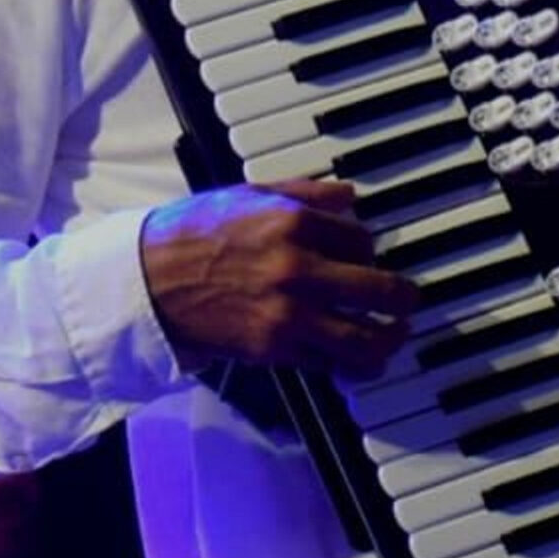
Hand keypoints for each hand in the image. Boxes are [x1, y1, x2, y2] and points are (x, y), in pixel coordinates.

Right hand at [139, 178, 416, 376]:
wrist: (150, 281)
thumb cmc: (193, 234)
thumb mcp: (248, 195)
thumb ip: (305, 192)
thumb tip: (350, 195)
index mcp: (292, 223)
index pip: (361, 239)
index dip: (368, 249)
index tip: (366, 255)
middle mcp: (298, 268)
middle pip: (377, 288)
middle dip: (402, 297)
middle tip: (408, 300)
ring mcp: (288, 313)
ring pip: (363, 337)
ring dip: (388, 339)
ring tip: (395, 336)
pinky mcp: (275, 348)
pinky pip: (329, 361)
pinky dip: (350, 365)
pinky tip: (360, 362)